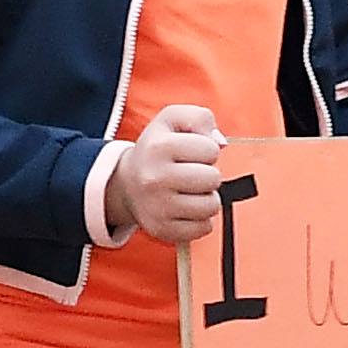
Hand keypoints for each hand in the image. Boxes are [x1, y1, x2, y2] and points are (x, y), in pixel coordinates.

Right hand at [113, 104, 230, 246]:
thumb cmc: (158, 148)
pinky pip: (203, 228)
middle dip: (208, 175)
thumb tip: (220, 143)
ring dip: (206, 198)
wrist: (127, 184)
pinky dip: (200, 219)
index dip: (206, 150)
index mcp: (158, 147)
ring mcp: (157, 207)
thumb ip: (199, 118)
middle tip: (191, 174)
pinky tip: (186, 209)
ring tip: (190, 191)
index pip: (211, 149)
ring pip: (211, 206)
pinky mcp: (162, 229)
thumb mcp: (172, 120)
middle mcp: (154, 178)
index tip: (191, 153)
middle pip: (213, 179)